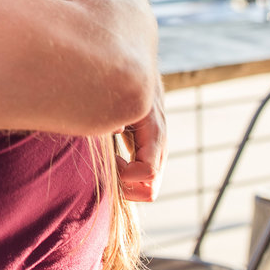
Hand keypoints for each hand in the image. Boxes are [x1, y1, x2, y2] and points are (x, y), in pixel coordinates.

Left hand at [115, 75, 166, 202]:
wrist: (142, 78)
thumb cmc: (129, 86)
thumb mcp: (125, 95)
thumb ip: (119, 113)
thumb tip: (116, 129)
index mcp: (155, 135)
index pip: (148, 173)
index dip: (126, 174)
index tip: (113, 159)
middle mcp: (159, 149)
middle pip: (150, 191)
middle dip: (126, 188)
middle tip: (109, 168)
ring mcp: (156, 155)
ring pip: (148, 190)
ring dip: (126, 187)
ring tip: (111, 166)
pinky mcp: (150, 155)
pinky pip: (143, 181)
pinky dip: (127, 181)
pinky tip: (115, 163)